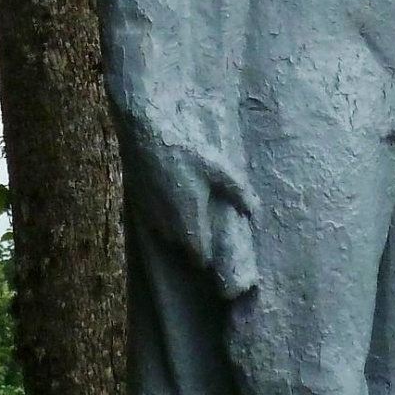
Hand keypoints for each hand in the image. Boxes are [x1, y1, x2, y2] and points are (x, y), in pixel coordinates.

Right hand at [120, 121, 256, 276]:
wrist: (147, 137)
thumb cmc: (186, 154)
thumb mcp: (219, 169)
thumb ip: (238, 192)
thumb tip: (254, 212)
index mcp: (190, 222)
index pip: (200, 258)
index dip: (210, 256)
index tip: (219, 247)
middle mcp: (169, 227)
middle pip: (185, 247)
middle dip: (196, 241)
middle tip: (208, 222)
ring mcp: (151, 217)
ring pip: (169, 234)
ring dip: (180, 228)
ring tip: (191, 207)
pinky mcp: (140, 205)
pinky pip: (156, 221)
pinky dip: (165, 216)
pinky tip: (173, 196)